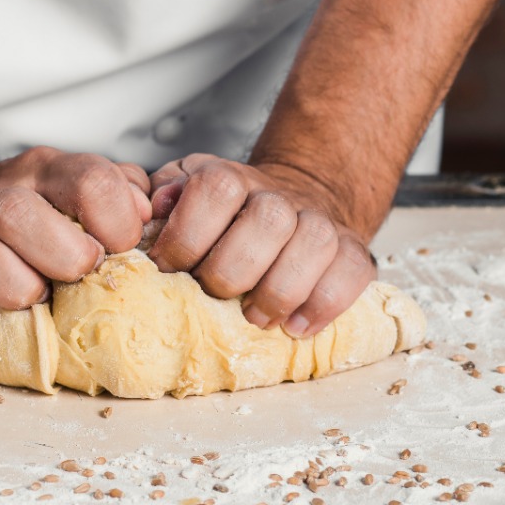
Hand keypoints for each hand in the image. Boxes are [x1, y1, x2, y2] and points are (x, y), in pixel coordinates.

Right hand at [0, 147, 149, 323]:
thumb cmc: (29, 216)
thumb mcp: (77, 193)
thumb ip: (122, 194)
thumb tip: (148, 213)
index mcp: (45, 171)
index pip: (90, 180)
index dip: (114, 222)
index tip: (115, 250)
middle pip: (18, 213)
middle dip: (59, 259)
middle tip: (71, 278)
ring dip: (11, 287)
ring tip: (28, 296)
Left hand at [147, 154, 376, 337]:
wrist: (289, 201)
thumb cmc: (225, 212)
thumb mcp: (183, 192)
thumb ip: (162, 195)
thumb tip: (153, 209)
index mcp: (231, 178)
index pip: (215, 191)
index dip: (187, 235)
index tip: (170, 267)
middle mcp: (278, 195)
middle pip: (267, 221)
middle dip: (232, 271)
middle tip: (216, 296)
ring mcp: (319, 220)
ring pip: (314, 243)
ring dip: (280, 291)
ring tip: (256, 318)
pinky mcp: (351, 250)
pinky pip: (351, 271)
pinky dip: (324, 305)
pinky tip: (296, 326)